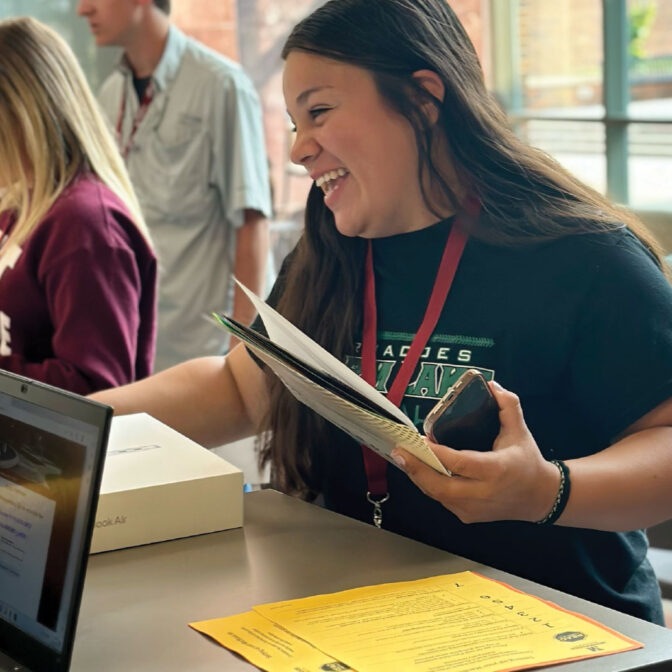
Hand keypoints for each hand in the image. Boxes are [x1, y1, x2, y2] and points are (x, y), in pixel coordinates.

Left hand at [391, 382, 559, 523]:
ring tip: (403, 458)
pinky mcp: (468, 516)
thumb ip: (508, 405)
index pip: (460, 463)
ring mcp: (474, 508)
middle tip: (399, 452)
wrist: (539, 497)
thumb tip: (491, 386)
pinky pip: (442, 499)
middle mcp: (483, 493)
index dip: (436, 453)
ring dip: (418, 476)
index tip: (418, 440)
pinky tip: (418, 469)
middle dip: (416, 469)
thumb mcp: (520, 430)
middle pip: (440, 486)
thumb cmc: (527, 461)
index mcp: (496, 470)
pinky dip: (428, 484)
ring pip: (437, 495)